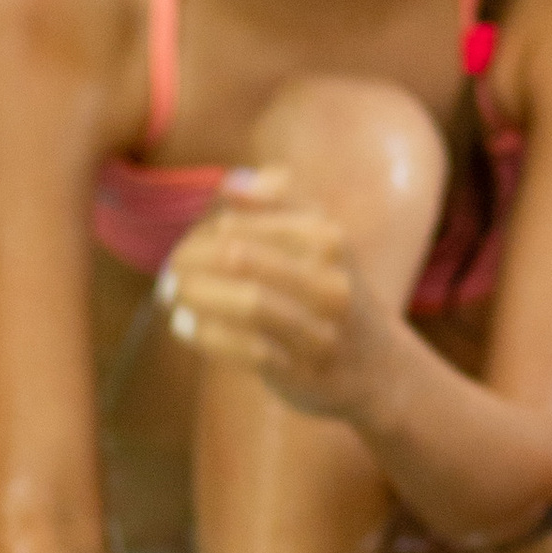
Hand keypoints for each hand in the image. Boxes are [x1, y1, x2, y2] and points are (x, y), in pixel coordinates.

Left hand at [162, 168, 388, 420]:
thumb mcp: (323, 239)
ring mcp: (319, 328)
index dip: (204, 232)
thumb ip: (280, 202)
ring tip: (171, 293)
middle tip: (172, 268)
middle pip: (238, 256)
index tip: (191, 243)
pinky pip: (244, 348)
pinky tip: (184, 326)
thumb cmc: (334, 292)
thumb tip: (231, 183)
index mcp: (328, 240)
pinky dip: (205, 334)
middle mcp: (329, 281)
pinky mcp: (302, 369)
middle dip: (191, 261)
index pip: (243, 222)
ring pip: (246, 303)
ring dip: (196, 296)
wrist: (380, 368)